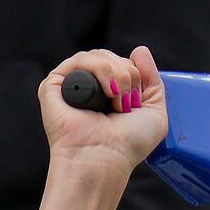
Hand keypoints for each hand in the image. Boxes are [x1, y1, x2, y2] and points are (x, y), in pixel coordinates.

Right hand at [40, 48, 167, 175]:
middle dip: (128, 74)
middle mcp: (89, 88)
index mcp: (108, 93)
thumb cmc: (128, 145)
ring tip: (118, 100)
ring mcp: (71, 86)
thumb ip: (153, 79)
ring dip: (116, 74)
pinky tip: (106, 92)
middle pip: (111, 56)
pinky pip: (79, 60)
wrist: (105, 160)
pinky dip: (98, 70)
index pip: (123, 63)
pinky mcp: (54, 86)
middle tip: (128, 103)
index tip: (137, 101)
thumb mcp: (155, 111)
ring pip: (97, 55)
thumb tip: (139, 49)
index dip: (136, 74)